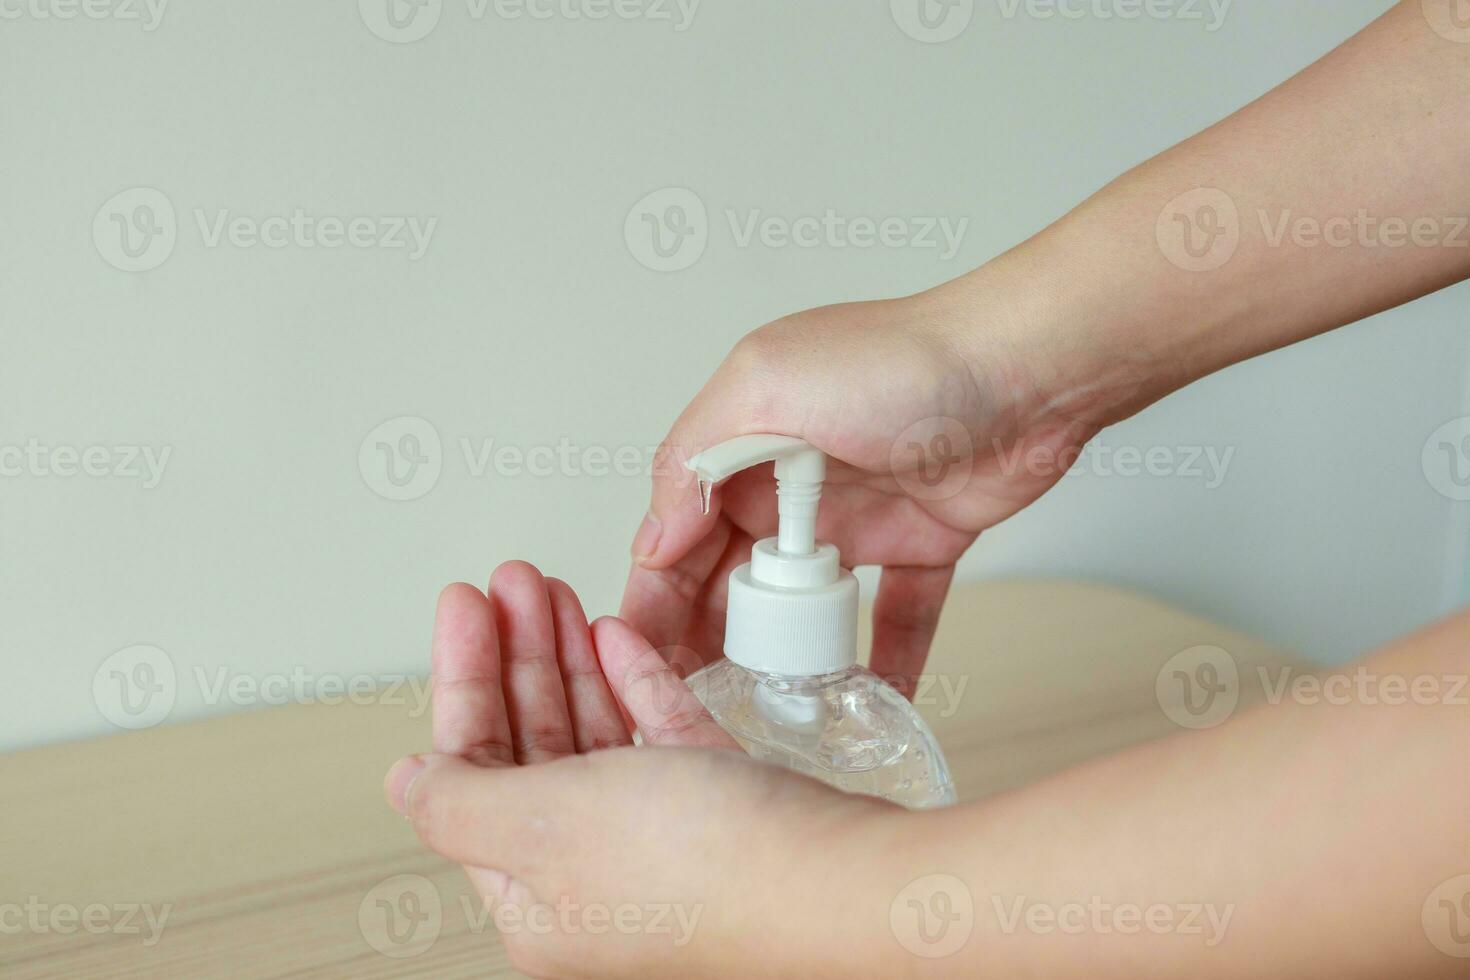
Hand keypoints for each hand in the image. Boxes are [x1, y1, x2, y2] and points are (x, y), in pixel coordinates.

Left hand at [386, 561, 901, 978]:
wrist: (846, 880)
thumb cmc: (712, 870)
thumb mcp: (546, 825)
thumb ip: (460, 801)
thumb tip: (407, 783)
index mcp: (535, 893)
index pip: (473, 770)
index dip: (463, 679)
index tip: (465, 605)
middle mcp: (594, 873)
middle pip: (533, 744)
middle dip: (519, 653)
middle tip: (515, 583)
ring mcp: (661, 842)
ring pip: (595, 734)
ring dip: (570, 657)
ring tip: (557, 594)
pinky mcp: (722, 809)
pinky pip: (659, 735)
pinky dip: (634, 681)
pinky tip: (618, 637)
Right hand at [621, 287, 1121, 693]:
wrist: (1028, 367)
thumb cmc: (900, 360)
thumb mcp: (766, 385)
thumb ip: (695, 459)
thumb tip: (652, 539)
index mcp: (743, 440)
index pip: (678, 531)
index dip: (653, 595)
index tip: (637, 657)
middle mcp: (792, 479)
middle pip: (731, 576)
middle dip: (704, 639)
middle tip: (691, 703)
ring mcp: (858, 515)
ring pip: (803, 604)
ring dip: (783, 654)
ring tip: (764, 713)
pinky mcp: (921, 540)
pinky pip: (894, 612)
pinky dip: (883, 656)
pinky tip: (866, 698)